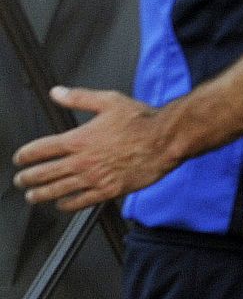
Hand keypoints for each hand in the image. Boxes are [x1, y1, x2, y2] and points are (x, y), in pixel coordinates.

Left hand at [12, 87, 176, 210]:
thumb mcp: (109, 101)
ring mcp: (94, 178)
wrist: (166, 140)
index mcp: (79, 139)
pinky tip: (61, 205)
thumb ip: (79, 97)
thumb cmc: (142, 121)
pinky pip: (80, 202)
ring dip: (40, 194)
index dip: (24, 155)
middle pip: (43, 174)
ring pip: (57, 190)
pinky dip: (67, 205)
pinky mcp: (108, 190)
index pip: (40, 150)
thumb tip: (57, 93)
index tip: (19, 158)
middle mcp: (82, 161)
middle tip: (20, 180)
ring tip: (32, 196)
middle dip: (26, 178)